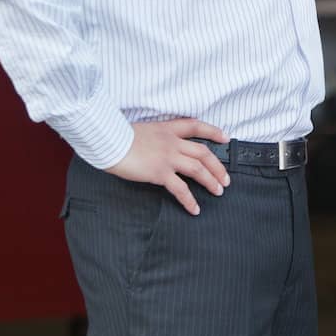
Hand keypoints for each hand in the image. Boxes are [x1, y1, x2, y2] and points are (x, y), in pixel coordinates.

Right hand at [107, 118, 230, 215]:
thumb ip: (152, 138)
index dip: (213, 131)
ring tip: (219, 191)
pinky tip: (195, 209)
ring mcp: (168, 157)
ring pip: (198, 169)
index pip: (195, 126)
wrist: (109, 140)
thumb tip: (154, 147)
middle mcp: (172, 142)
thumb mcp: (140, 130)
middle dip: (218, 166)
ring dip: (211, 181)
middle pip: (203, 152)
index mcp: (167, 129)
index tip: (225, 137)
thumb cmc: (117, 136)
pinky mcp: (160, 172)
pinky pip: (180, 189)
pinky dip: (190, 200)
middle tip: (226, 178)